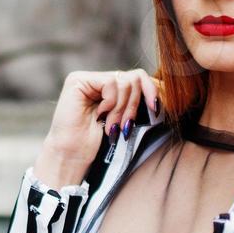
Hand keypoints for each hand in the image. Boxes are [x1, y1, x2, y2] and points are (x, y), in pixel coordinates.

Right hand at [37, 69, 162, 177]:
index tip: (155, 109)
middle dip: (133, 106)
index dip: (150, 91)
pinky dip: (111, 103)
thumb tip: (160, 91)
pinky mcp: (78, 81)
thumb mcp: (122, 119)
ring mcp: (87, 78)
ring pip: (124, 82)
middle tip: (125, 127)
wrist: (73, 155)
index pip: (137, 77)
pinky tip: (101, 115)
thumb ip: (133, 102)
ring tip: (112, 126)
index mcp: (108, 87)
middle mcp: (97, 79)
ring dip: (122, 109)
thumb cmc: (96, 143)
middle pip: (133, 78)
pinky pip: (110, 83)